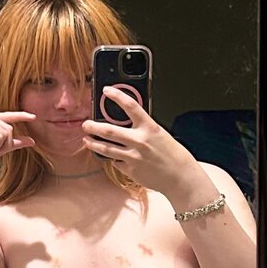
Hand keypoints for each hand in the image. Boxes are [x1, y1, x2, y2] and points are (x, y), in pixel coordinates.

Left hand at [81, 86, 197, 195]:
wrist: (180, 177)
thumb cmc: (173, 155)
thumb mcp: (159, 134)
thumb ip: (142, 128)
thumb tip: (125, 124)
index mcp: (150, 128)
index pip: (130, 106)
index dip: (117, 95)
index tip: (106, 90)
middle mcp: (140, 141)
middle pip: (108, 130)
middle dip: (93, 126)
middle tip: (86, 124)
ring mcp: (133, 157)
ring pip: (106, 149)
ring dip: (93, 144)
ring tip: (87, 140)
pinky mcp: (130, 170)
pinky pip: (116, 162)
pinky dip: (114, 159)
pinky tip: (114, 158)